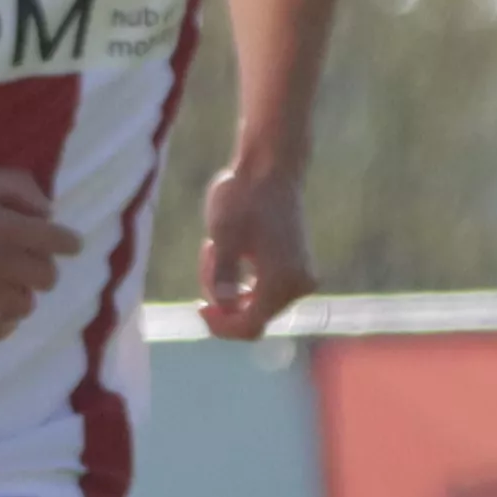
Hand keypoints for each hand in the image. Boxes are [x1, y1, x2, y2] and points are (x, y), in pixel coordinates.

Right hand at [0, 163, 73, 339]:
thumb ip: (18, 187)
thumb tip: (48, 214)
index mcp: (4, 226)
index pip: (61, 242)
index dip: (67, 242)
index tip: (63, 244)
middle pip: (47, 277)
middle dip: (41, 268)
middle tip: (23, 262)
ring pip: (25, 305)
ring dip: (21, 294)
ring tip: (5, 286)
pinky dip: (5, 322)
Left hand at [195, 154, 318, 340]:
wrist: (270, 169)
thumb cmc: (243, 198)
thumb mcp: (223, 236)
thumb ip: (222, 274)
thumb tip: (222, 305)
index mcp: (283, 282)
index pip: (248, 327)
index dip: (219, 325)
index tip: (197, 306)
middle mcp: (299, 286)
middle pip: (249, 316)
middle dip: (220, 295)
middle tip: (208, 255)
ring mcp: (300, 278)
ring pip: (252, 302)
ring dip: (226, 283)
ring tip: (215, 246)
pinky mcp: (295, 269)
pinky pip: (260, 289)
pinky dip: (239, 276)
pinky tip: (225, 247)